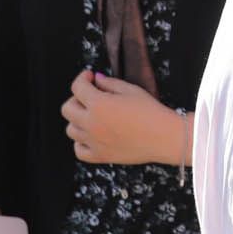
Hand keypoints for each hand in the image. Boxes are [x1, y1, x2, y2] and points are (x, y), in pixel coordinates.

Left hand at [62, 70, 186, 165]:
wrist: (165, 137)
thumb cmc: (151, 112)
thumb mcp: (131, 90)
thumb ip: (110, 83)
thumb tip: (97, 79)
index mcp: (98, 104)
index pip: (77, 87)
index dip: (82, 78)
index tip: (89, 77)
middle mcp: (91, 123)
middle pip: (67, 108)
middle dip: (76, 98)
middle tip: (90, 97)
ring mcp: (94, 141)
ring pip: (70, 130)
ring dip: (78, 120)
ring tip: (92, 117)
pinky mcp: (100, 156)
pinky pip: (78, 150)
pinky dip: (81, 142)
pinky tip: (92, 136)